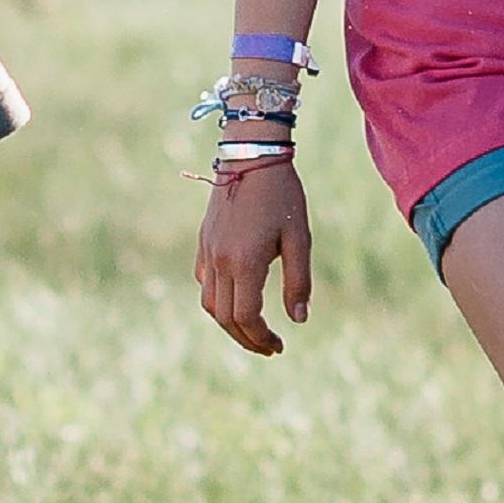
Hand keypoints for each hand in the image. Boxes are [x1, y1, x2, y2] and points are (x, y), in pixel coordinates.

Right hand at [194, 159, 314, 355]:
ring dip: (229, 323)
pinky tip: (238, 297)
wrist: (251, 155)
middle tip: (269, 347)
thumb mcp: (299, 238)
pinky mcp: (204, 241)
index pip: (246, 318)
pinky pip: (204, 281)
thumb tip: (299, 320)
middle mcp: (220, 261)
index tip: (279, 346)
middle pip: (224, 318)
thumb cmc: (282, 195)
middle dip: (246, 338)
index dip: (261, 338)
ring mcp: (208, 251)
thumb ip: (298, 282)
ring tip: (253, 329)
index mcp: (244, 263)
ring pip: (209, 303)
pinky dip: (218, 299)